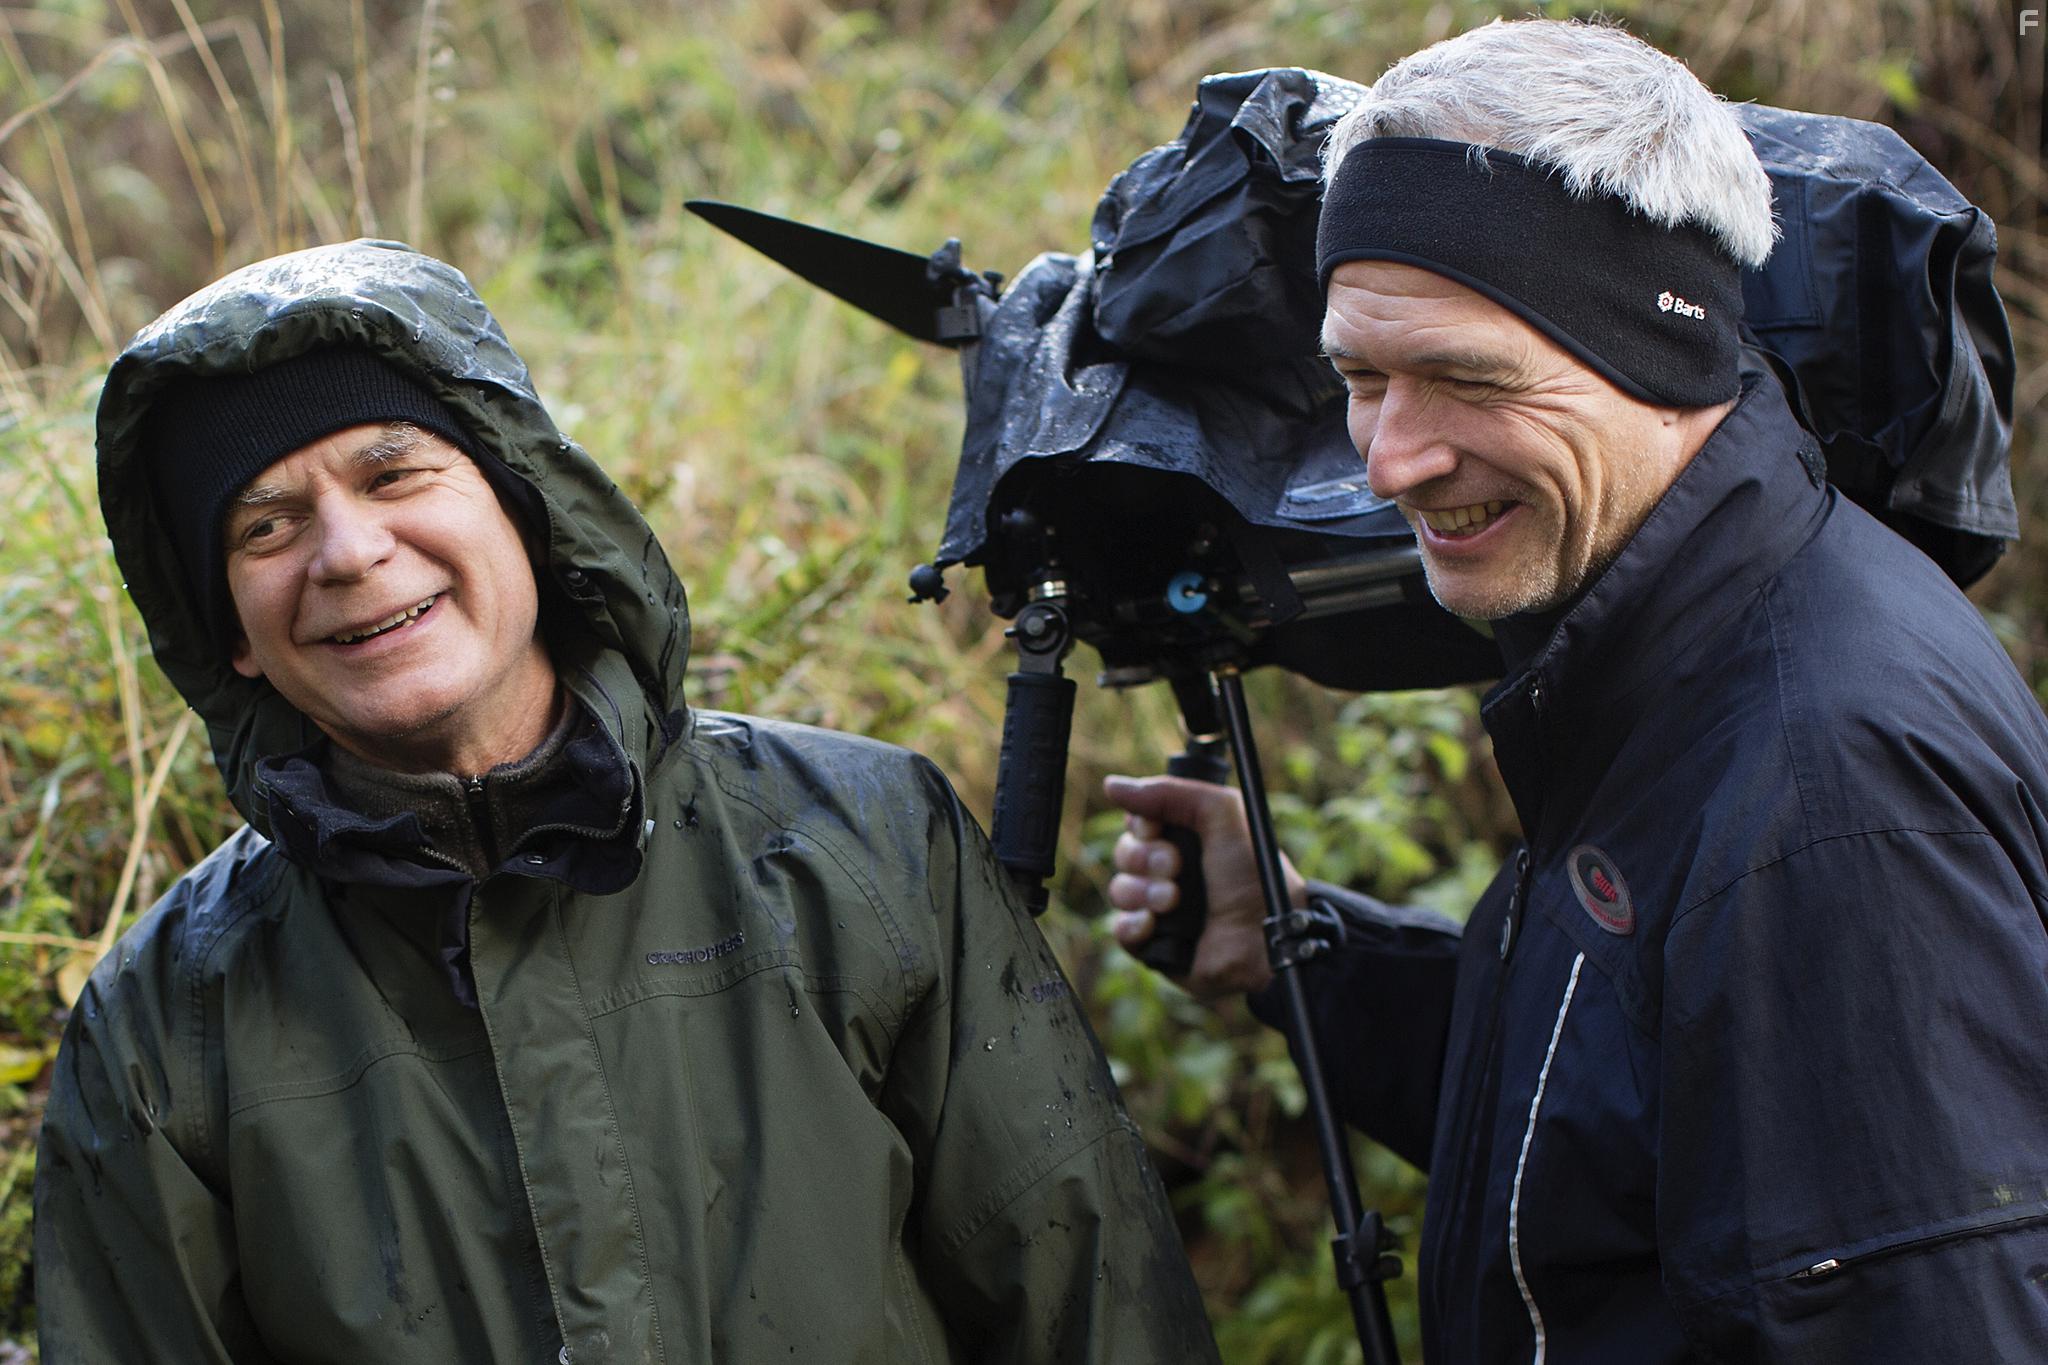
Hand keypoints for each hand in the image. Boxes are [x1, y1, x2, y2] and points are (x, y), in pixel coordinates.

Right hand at [1101, 774, 1304, 999]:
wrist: (1264, 937)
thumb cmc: (1253, 876)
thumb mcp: (1223, 813)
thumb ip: (1170, 792)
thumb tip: (1112, 785)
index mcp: (1187, 838)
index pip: (1139, 821)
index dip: (1141, 824)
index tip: (1155, 827)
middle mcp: (1171, 870)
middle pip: (1124, 852)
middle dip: (1144, 857)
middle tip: (1176, 866)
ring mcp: (1161, 907)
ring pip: (1119, 890)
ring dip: (1144, 892)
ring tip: (1173, 900)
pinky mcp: (1154, 944)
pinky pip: (1119, 929)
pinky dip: (1133, 925)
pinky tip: (1156, 924)